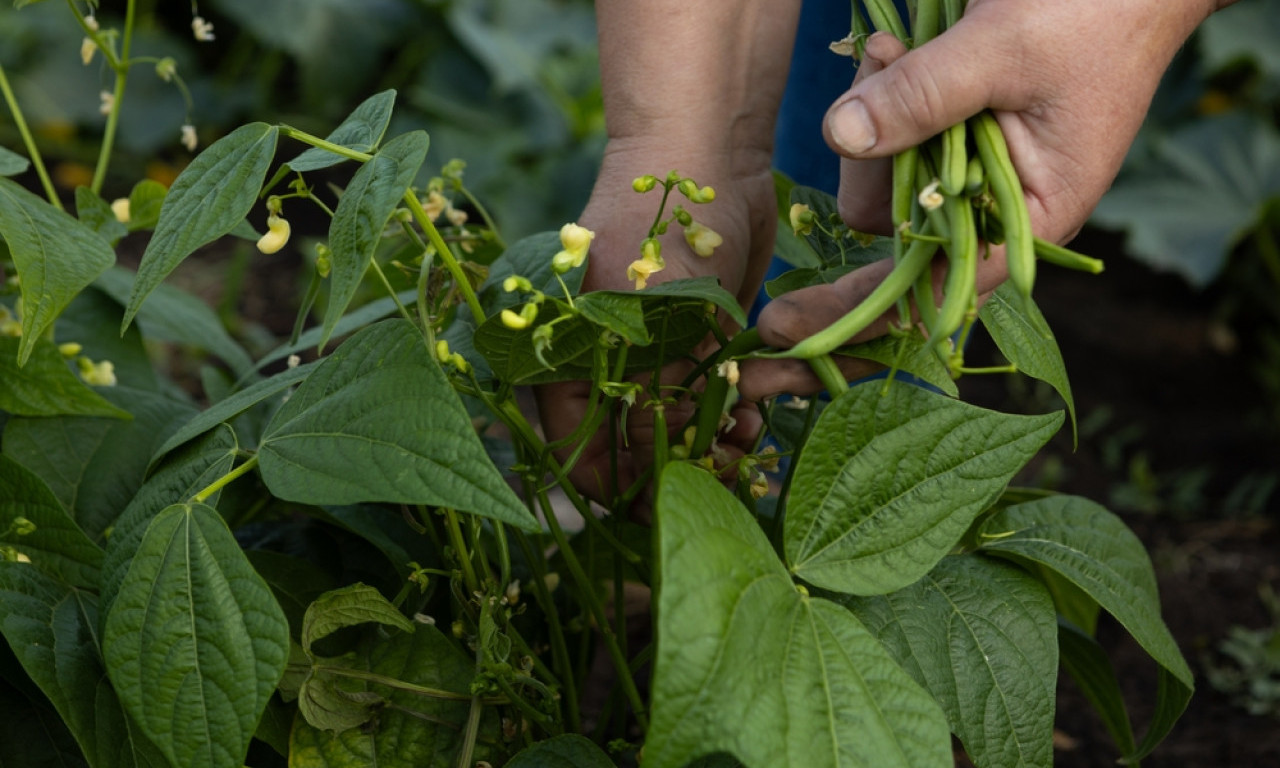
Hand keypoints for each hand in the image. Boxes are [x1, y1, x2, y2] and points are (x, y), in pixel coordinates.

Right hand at [533, 138, 774, 508]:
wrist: (703, 151)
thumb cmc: (656, 222)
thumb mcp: (649, 311)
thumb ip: (652, 389)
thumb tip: (664, 461)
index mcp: (568, 359)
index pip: (578, 450)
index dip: (615, 489)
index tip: (661, 512)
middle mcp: (608, 365)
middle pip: (632, 447)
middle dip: (676, 471)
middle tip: (720, 478)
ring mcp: (656, 354)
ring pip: (678, 429)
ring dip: (710, 448)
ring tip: (745, 447)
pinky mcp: (699, 341)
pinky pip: (712, 399)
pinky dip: (731, 417)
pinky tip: (754, 422)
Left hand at [739, 0, 1221, 399]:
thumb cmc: (1091, 13)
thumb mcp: (1005, 51)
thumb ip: (924, 97)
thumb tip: (841, 137)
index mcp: (1026, 220)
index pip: (926, 293)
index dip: (850, 314)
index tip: (777, 326)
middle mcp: (991, 209)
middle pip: (887, 228)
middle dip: (868, 163)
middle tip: (885, 64)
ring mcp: (965, 173)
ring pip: (877, 178)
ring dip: (871, 112)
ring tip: (898, 46)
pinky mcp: (945, 134)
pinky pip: (886, 136)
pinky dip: (878, 93)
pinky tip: (894, 46)